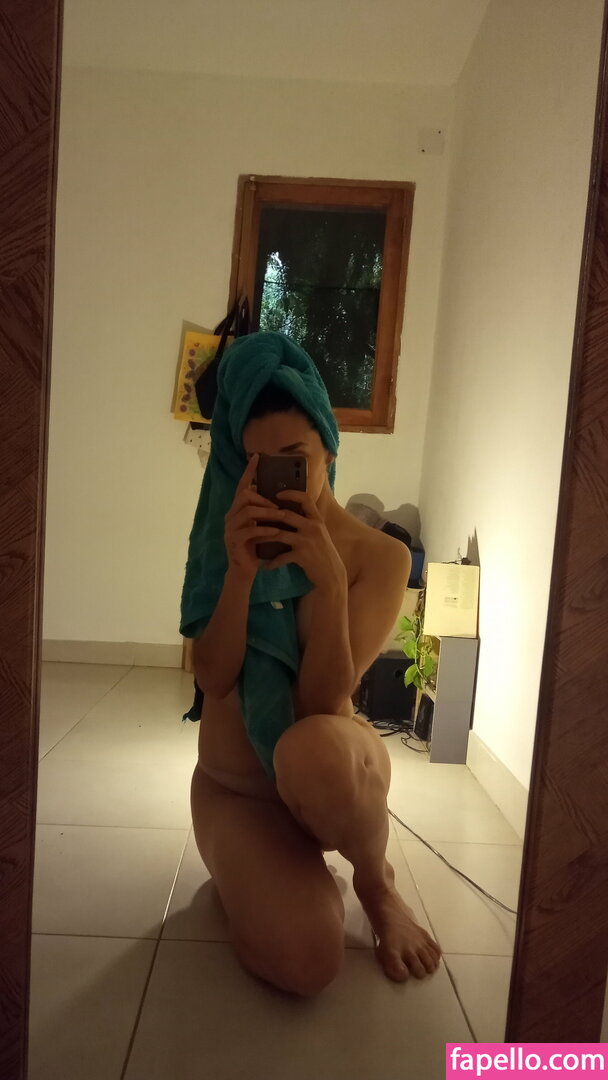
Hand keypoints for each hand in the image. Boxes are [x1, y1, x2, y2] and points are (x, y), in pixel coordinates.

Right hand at [224, 454, 286, 579]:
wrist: (244, 571)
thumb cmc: (255, 547)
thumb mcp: (260, 526)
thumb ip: (264, 512)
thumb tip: (279, 497)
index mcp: (236, 510)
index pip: (242, 486)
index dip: (249, 472)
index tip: (258, 457)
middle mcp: (230, 516)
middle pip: (244, 496)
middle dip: (264, 499)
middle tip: (279, 507)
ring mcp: (230, 529)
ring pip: (247, 511)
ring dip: (266, 513)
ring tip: (281, 517)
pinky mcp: (234, 541)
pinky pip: (249, 530)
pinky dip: (264, 529)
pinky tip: (276, 532)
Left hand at [265, 490, 347, 590]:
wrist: (332, 574)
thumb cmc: (323, 552)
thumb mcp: (319, 533)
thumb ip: (308, 523)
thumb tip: (289, 513)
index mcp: (317, 520)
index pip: (305, 499)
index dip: (291, 494)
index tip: (277, 494)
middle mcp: (312, 527)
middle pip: (287, 514)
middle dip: (269, 515)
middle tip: (256, 517)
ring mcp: (307, 541)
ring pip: (279, 534)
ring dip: (264, 537)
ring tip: (253, 539)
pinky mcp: (302, 556)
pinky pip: (282, 557)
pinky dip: (272, 562)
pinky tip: (266, 565)